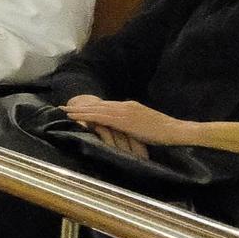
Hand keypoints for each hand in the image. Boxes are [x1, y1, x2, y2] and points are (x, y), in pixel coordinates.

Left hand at [61, 96, 191, 151]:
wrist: (176, 131)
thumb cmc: (163, 132)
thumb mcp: (143, 126)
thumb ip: (131, 125)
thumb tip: (121, 130)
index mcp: (129, 106)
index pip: (105, 106)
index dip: (90, 107)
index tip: (76, 108)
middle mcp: (125, 105)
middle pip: (97, 105)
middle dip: (80, 107)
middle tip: (62, 107)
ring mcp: (124, 111)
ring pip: (96, 109)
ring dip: (79, 111)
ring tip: (64, 111)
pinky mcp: (124, 119)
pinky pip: (101, 117)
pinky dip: (87, 116)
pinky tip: (77, 118)